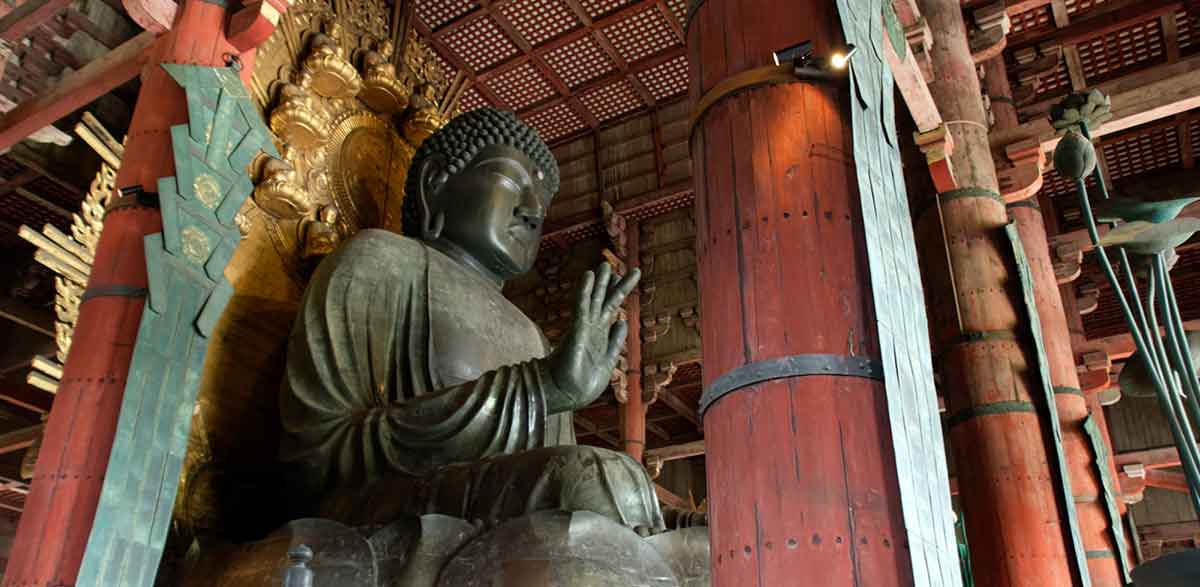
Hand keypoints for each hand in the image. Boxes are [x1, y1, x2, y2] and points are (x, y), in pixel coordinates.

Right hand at [544, 263, 640, 412]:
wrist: (569, 394)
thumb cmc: (585, 382)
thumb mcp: (608, 360)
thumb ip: (615, 341)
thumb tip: (622, 322)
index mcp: (601, 335)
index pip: (612, 308)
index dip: (619, 292)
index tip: (624, 277)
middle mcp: (593, 328)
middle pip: (604, 300)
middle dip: (610, 283)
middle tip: (612, 265)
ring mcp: (584, 327)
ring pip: (594, 299)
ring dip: (600, 282)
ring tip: (604, 264)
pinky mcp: (578, 330)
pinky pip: (582, 306)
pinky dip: (585, 290)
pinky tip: (589, 275)